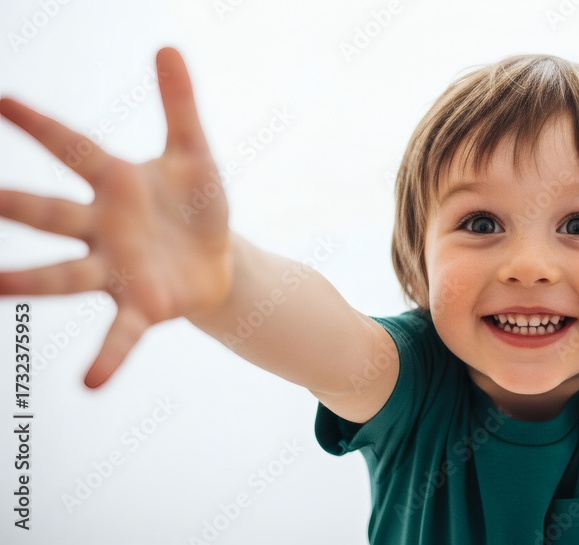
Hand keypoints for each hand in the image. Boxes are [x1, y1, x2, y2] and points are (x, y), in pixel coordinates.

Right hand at [0, 47, 231, 387]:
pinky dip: (108, 357)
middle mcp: (104, 227)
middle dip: (14, 204)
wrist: (220, 259)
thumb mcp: (196, 153)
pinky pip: (120, 334)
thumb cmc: (197, 204)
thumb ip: (180, 105)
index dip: (38, 125)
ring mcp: (117, 270)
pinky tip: (91, 384)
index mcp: (116, 183)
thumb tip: (168, 46)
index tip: (0, 101)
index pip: (72, 148)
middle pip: (51, 214)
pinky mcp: (142, 307)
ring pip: (64, 276)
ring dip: (27, 282)